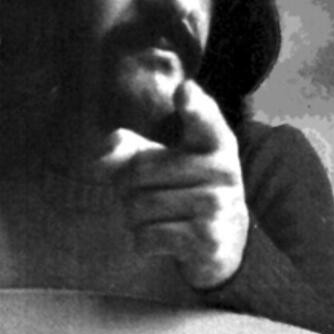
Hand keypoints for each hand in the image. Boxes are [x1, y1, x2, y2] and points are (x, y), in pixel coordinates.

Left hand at [99, 81, 249, 288]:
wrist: (218, 242)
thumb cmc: (176, 187)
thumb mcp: (156, 160)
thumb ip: (125, 147)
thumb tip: (110, 143)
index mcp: (214, 141)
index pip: (204, 119)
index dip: (194, 105)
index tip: (184, 91)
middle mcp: (223, 170)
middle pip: (138, 170)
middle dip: (124, 186)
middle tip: (139, 194)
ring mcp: (218, 206)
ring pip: (139, 206)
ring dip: (132, 216)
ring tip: (153, 217)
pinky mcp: (209, 240)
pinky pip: (147, 236)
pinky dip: (142, 241)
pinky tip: (161, 238)